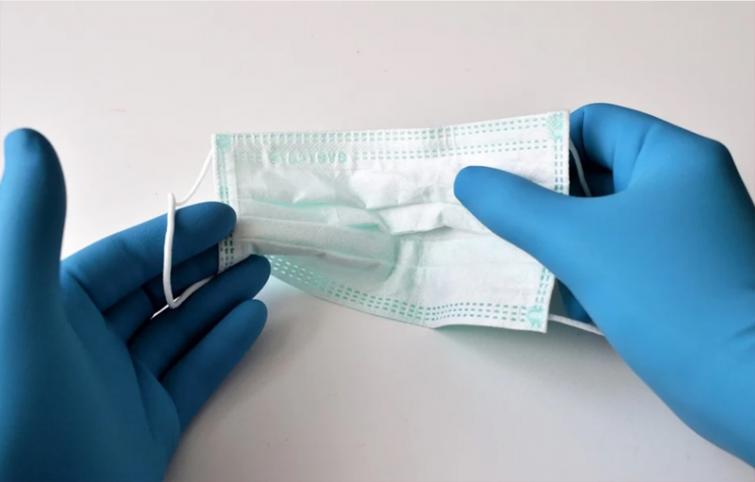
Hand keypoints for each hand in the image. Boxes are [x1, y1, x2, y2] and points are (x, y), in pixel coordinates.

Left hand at [0, 129, 269, 480]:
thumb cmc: (15, 406)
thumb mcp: (19, 309)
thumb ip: (30, 226)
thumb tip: (29, 139)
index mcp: (51, 307)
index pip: (123, 258)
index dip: (173, 234)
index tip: (223, 216)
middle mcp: (85, 342)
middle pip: (156, 290)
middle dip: (204, 263)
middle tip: (252, 241)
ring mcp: (120, 386)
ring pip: (179, 329)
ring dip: (220, 297)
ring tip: (262, 269)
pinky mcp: (148, 425)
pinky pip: (192, 377)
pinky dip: (223, 346)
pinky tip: (252, 319)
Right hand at [455, 104, 754, 464]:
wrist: (748, 388)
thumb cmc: (666, 294)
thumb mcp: (580, 242)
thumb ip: (517, 207)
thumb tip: (469, 178)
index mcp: (672, 157)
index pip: (594, 125)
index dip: (542, 146)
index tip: (498, 178)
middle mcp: (682, 189)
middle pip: (594, 175)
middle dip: (540, 199)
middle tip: (491, 219)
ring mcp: (682, 239)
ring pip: (601, 223)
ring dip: (554, 240)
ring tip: (506, 257)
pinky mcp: (677, 283)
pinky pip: (616, 260)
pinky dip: (580, 272)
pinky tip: (545, 294)